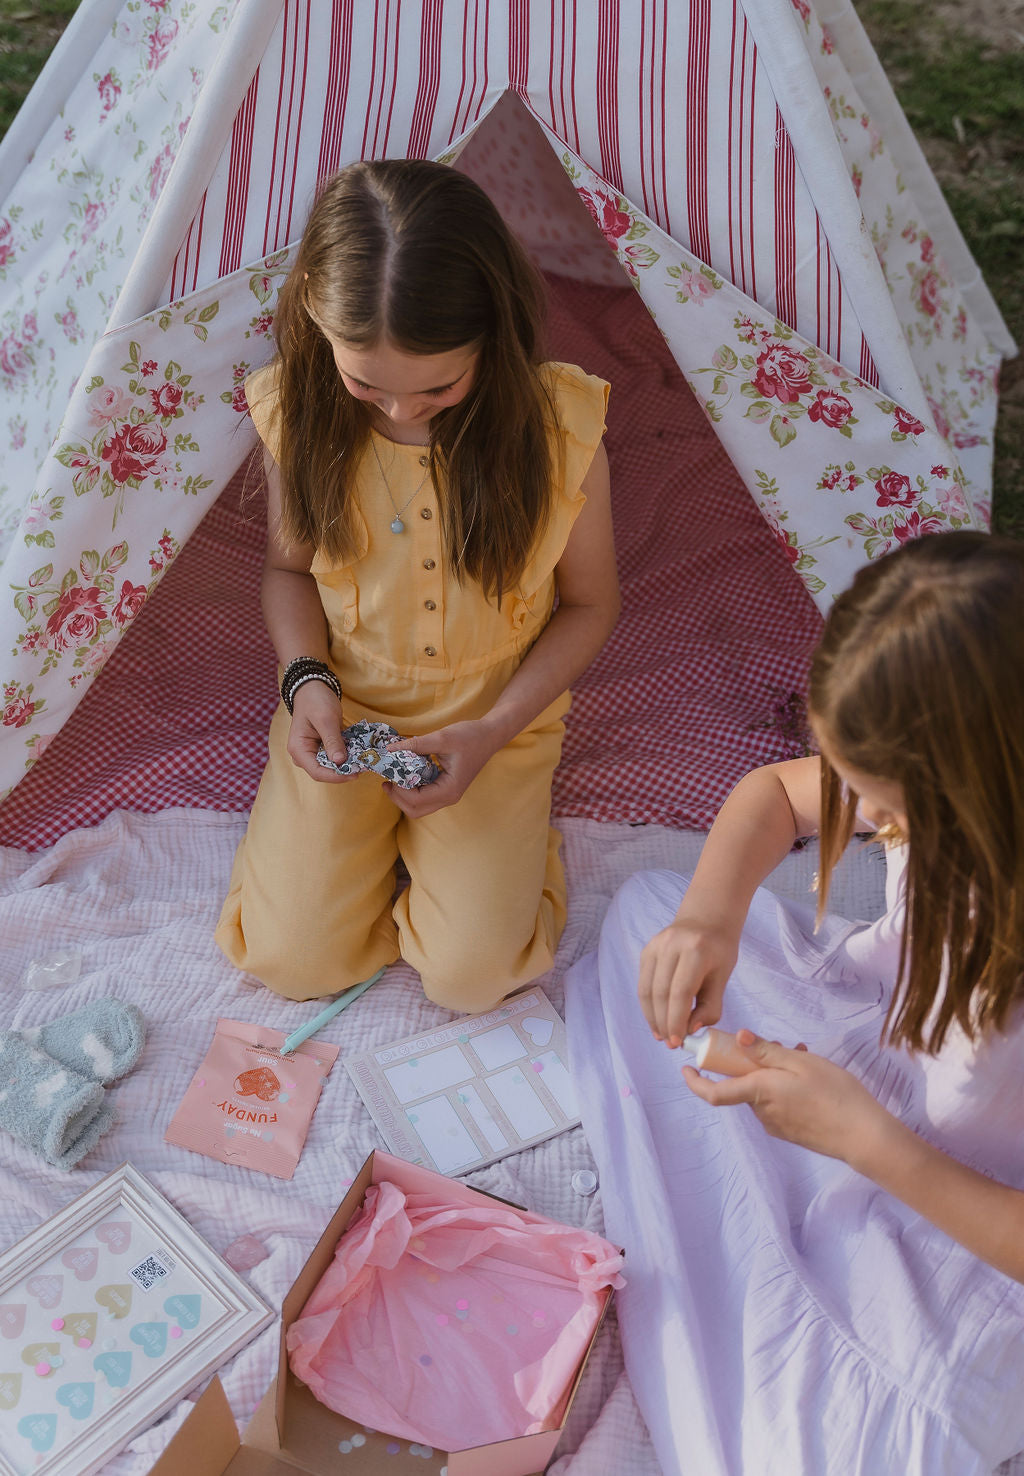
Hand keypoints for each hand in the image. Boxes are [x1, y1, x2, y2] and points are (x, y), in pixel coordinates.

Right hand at [286, 682, 356, 782]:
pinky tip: (359, 754)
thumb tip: (340, 762)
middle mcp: (303, 755)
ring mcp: (312, 752)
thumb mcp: (326, 719)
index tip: (355, 773)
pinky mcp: (321, 748)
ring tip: (363, 761)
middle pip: (324, 772)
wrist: (312, 688)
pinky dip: (346, 757)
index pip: (317, 772)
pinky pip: (334, 757)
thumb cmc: (316, 701)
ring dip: (346, 764)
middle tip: (363, 767)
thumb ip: (332, 741)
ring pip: (330, 766)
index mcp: (299, 750)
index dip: (336, 776)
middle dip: (343, 771)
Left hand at [382, 721, 498, 818]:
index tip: (389, 772)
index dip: (398, 790)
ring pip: (418, 806)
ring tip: (395, 776)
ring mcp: (447, 795)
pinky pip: (424, 797)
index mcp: (449, 790)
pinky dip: (411, 789)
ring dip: (403, 795)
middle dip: (397, 797)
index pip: (415, 800)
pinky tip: (407, 773)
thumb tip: (389, 750)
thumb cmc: (470, 736)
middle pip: (414, 810)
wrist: (489, 735)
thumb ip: (415, 745)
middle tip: (387, 778)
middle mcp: (448, 797)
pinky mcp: (445, 789)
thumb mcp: (442, 737)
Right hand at [638, 915, 738, 1044]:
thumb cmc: (719, 950)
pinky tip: (656, 1018)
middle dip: (663, 1023)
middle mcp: (671, 945)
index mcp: (696, 950)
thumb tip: (690, 1029)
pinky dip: (648, 1004)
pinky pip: (643, 983)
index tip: (677, 1042)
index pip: (680, 992)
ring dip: (652, 1017)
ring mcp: (655, 945)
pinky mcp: (646, 950)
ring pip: (647, 990)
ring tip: (661, 1034)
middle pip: (660, 993)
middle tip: (670, 1043)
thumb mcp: (723, 977)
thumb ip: (710, 1005)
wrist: (706, 918)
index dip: (676, 1020)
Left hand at [683, 1030, 890, 1164]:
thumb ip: (768, 1051)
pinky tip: (810, 1077)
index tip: (686, 1067)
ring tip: (803, 1056)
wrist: (864, 1137)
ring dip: (773, 1073)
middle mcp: (762, 1112)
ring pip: (763, 1092)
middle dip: (752, 1063)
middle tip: (780, 1045)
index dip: (695, 1081)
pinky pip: (777, 1104)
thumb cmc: (835, 1095)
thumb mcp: (802, 1063)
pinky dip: (784, 1087)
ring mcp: (776, 1125)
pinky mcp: (790, 1132)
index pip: (714, 1092)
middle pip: (743, 1084)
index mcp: (759, 1092)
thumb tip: (740, 1038)